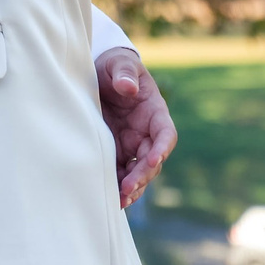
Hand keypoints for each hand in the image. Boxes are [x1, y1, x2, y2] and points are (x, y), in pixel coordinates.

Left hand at [97, 47, 176, 207]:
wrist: (99, 74)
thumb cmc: (114, 65)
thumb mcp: (119, 63)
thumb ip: (124, 73)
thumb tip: (128, 87)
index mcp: (154, 111)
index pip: (166, 133)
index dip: (162, 147)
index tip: (155, 159)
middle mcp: (146, 132)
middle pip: (152, 159)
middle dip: (142, 175)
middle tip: (128, 188)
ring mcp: (131, 144)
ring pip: (138, 172)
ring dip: (132, 187)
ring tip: (119, 201)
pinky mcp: (116, 151)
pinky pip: (120, 173)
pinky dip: (117, 186)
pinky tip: (108, 198)